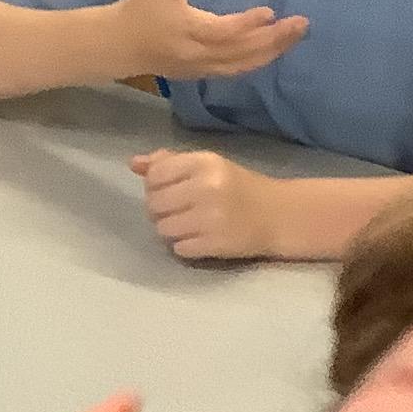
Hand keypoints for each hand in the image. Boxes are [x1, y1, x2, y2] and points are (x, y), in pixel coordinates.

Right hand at [116, 0, 307, 80]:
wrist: (120, 46)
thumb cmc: (140, 10)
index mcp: (188, 32)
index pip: (224, 31)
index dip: (248, 24)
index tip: (271, 11)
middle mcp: (199, 54)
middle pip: (242, 52)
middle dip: (273, 40)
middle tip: (301, 24)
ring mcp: (202, 67)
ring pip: (243, 65)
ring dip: (271, 52)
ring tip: (295, 36)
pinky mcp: (203, 73)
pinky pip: (236, 70)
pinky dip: (258, 61)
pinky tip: (274, 50)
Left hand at [130, 147, 283, 260]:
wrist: (279, 215)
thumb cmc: (239, 187)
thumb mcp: (208, 166)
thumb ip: (170, 163)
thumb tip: (134, 164)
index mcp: (204, 163)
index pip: (155, 175)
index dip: (154, 186)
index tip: (168, 190)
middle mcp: (207, 187)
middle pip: (154, 204)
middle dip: (160, 210)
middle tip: (177, 211)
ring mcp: (211, 218)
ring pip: (163, 229)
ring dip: (170, 230)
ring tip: (188, 225)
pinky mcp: (215, 244)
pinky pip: (179, 249)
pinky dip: (184, 246)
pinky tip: (199, 238)